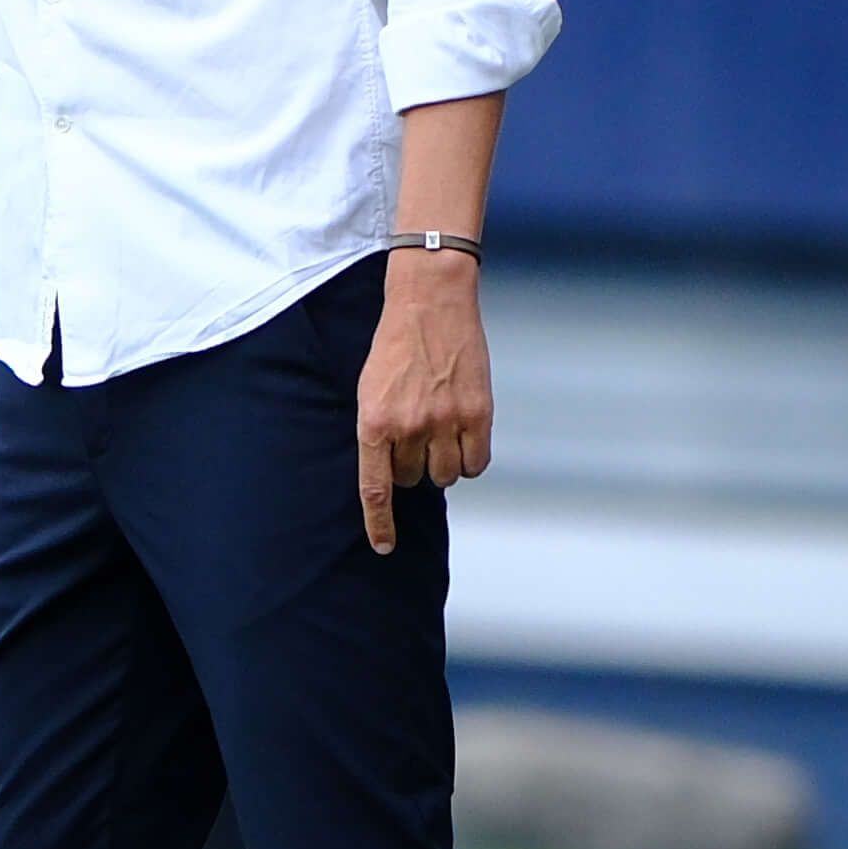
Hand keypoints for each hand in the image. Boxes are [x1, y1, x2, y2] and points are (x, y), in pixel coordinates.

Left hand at [355, 249, 490, 553]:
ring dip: (442, 463)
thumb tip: (392, 476)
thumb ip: (379, 433)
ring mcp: (445, 421)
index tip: (384, 547)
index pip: (376, 490)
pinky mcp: (478, 414)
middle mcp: (409, 427)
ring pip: (446, 476)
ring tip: (440, 430)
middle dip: (414, 464)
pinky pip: (476, 464)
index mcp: (374, 422)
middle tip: (417, 431)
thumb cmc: (395, 346)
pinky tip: (464, 437)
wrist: (430, 301)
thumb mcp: (370, 390)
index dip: (380, 524)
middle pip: (414, 480)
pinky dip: (469, 459)